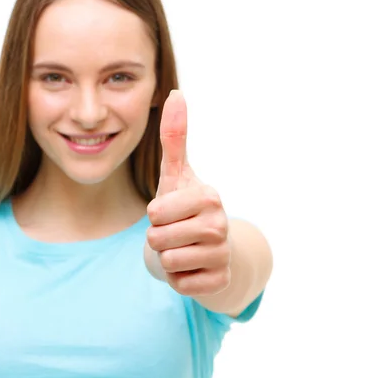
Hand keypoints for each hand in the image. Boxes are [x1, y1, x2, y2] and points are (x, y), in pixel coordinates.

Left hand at [146, 90, 230, 296]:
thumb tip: (176, 92)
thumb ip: (174, 136)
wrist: (208, 248)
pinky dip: (179, 278)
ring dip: (168, 258)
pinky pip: (180, 284)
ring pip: (167, 263)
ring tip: (183, 248)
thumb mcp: (176, 174)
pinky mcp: (219, 283)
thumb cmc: (186, 207)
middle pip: (158, 239)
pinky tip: (192, 267)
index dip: (155, 215)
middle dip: (158, 238)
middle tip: (176, 232)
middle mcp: (221, 225)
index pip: (155, 213)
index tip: (172, 212)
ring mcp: (222, 256)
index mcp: (208, 197)